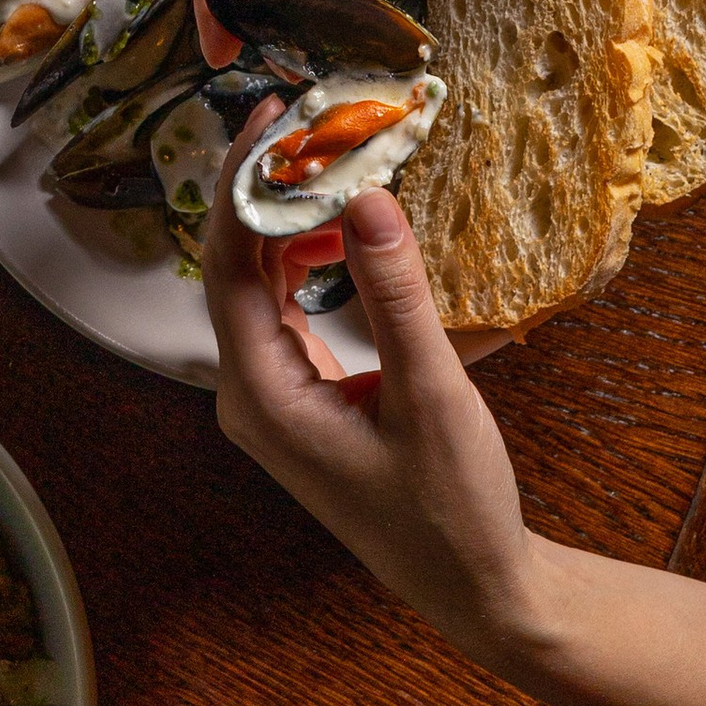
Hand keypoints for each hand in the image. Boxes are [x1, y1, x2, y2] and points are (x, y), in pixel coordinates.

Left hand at [204, 150, 543, 661]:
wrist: (478, 588)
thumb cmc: (454, 508)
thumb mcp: (431, 396)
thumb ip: (394, 295)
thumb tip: (364, 195)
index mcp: (261, 396)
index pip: (227, 262)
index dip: (244, 183)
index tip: (274, 118)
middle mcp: (249, 395)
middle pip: (234, 266)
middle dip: (267, 191)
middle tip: (309, 123)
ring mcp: (270, 398)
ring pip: (259, 285)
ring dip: (289, 224)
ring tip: (329, 163)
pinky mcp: (299, 398)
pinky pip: (284, 311)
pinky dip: (306, 263)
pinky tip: (341, 233)